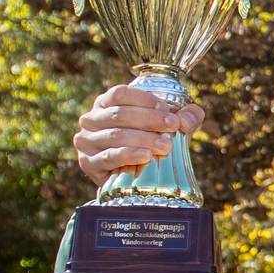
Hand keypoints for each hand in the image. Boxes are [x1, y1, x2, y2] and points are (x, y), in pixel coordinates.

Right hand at [73, 84, 210, 185]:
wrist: (134, 178)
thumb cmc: (151, 142)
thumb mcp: (170, 125)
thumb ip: (187, 116)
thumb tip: (187, 120)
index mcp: (106, 104)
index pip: (121, 94)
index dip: (144, 99)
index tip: (167, 109)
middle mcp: (91, 119)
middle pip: (119, 114)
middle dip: (150, 119)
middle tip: (173, 127)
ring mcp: (87, 140)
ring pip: (115, 135)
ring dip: (143, 139)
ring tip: (166, 145)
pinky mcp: (88, 162)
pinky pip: (108, 157)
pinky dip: (128, 155)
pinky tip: (145, 156)